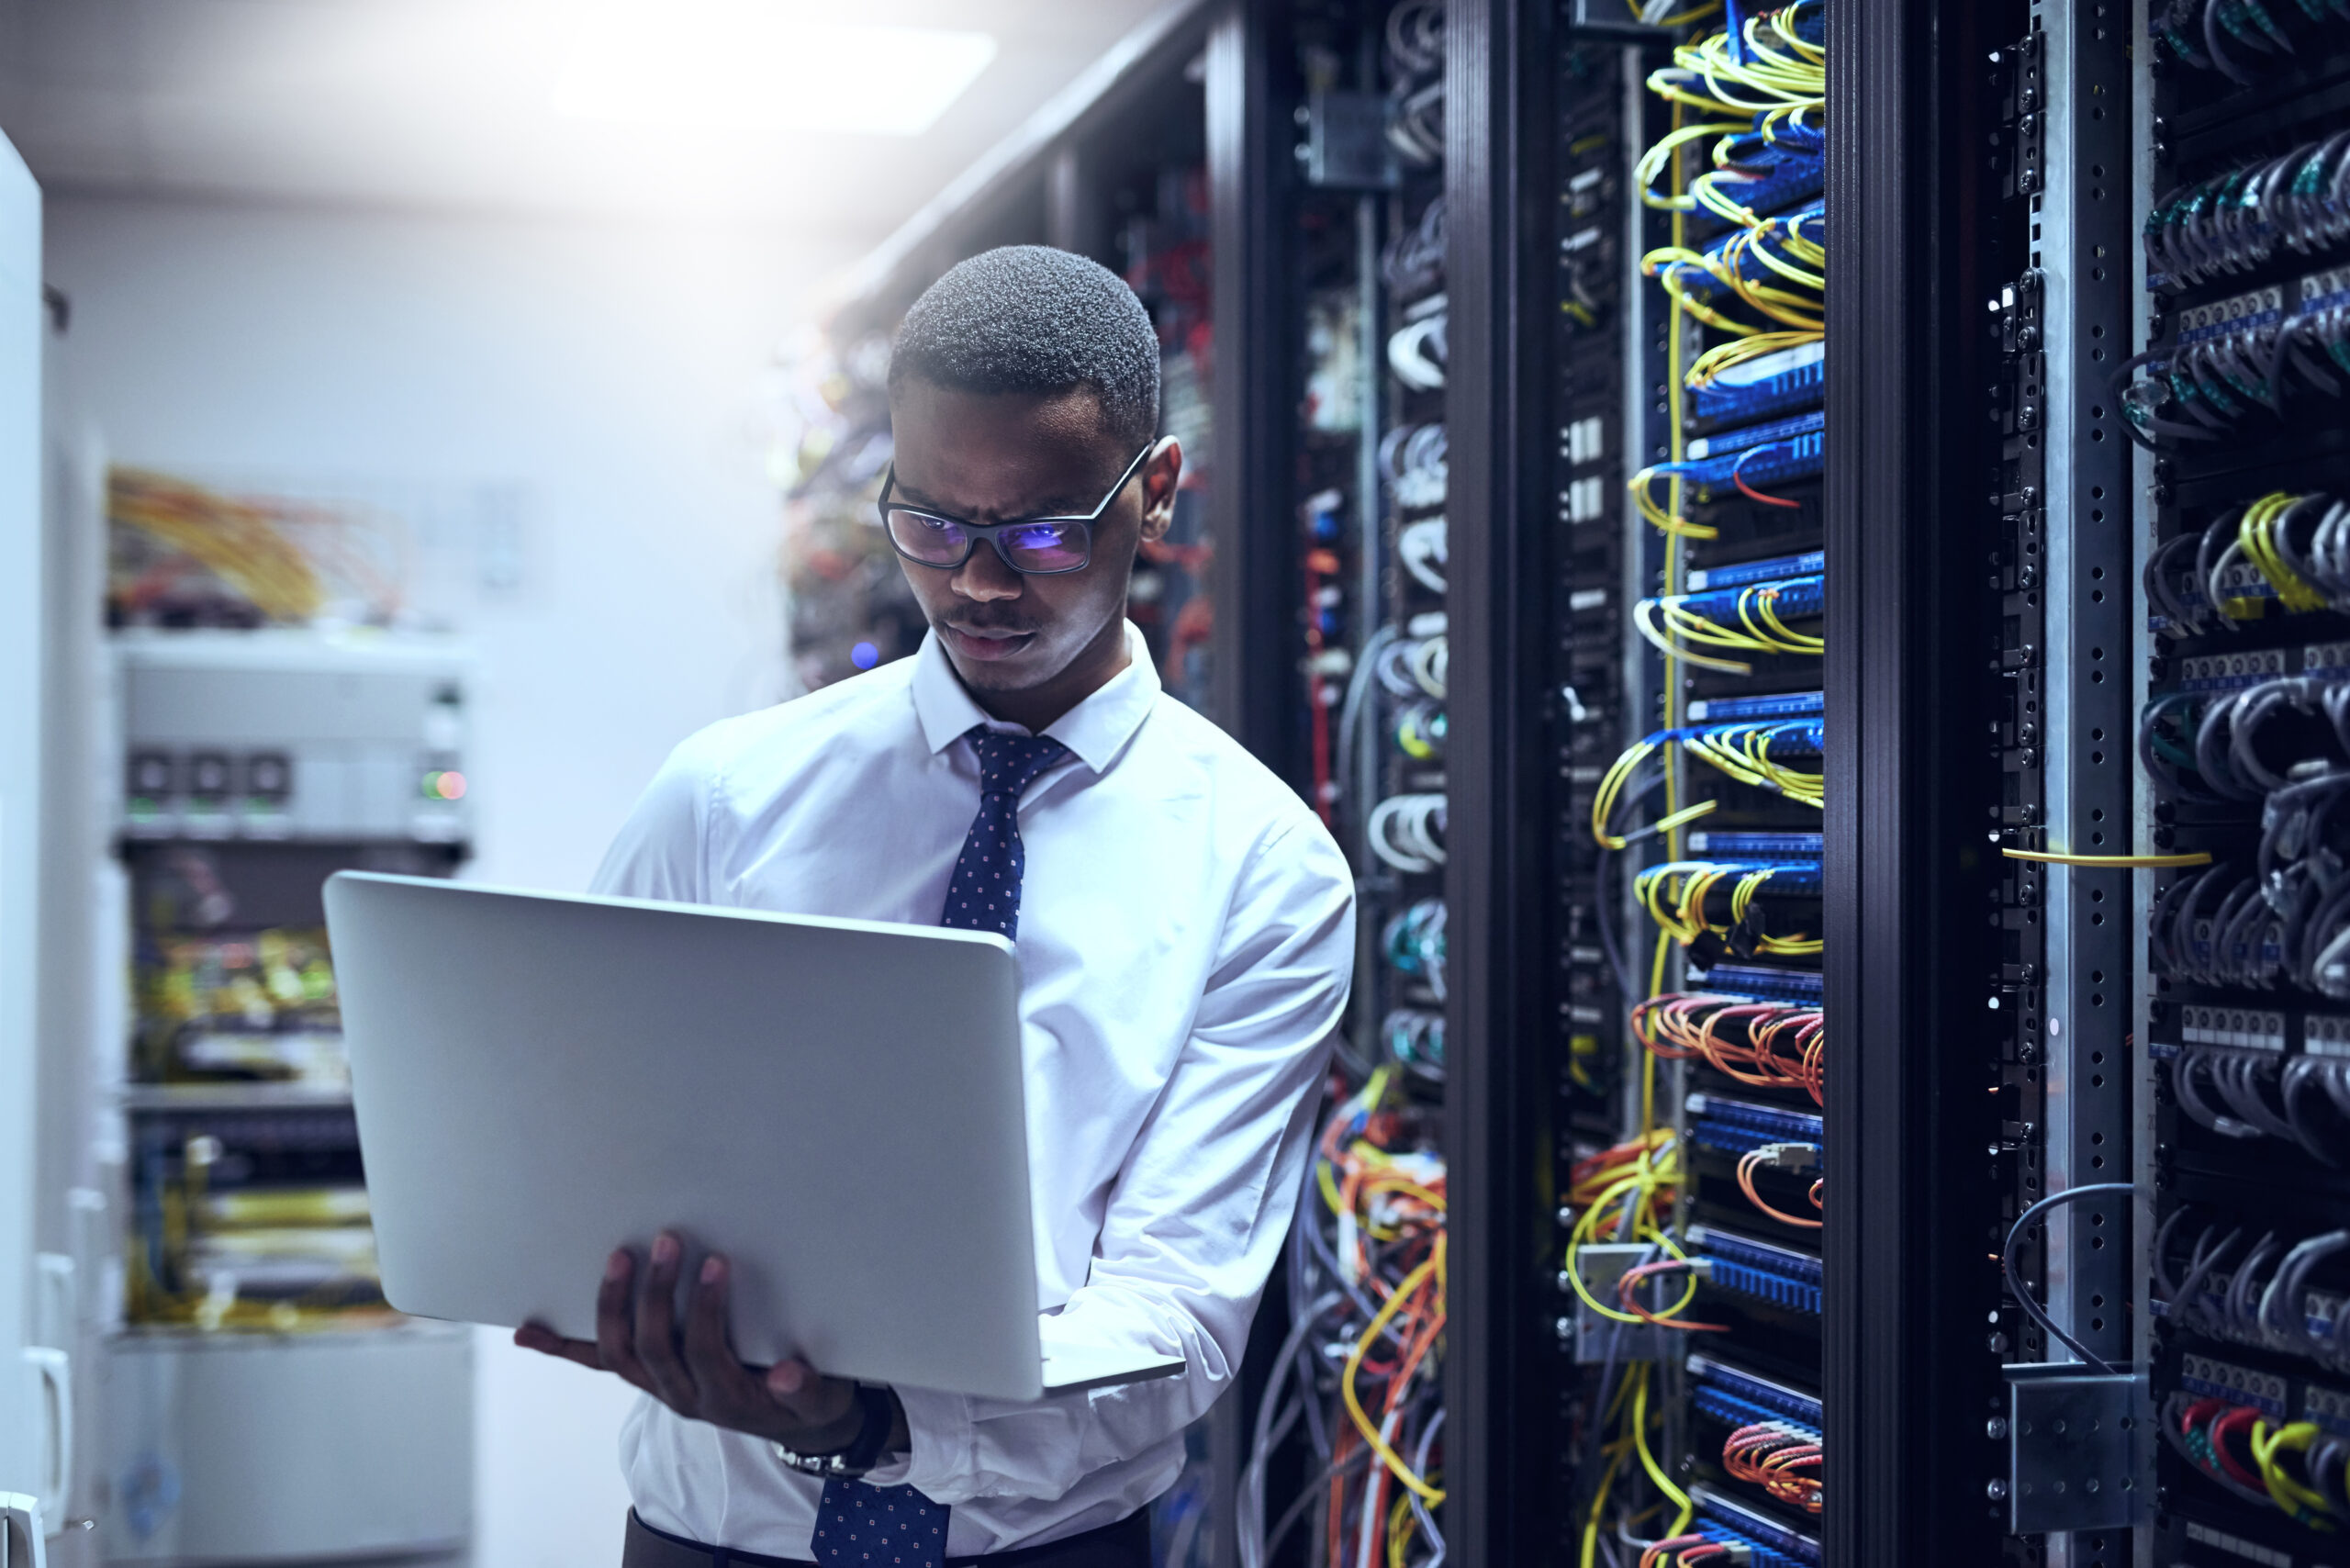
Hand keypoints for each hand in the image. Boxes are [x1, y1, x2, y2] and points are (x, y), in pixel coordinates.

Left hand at [514, 1230, 885, 1453]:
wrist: (794, 1421)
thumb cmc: (807, 1398)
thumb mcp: (820, 1400)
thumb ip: (807, 1390)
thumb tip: (788, 1375)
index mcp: (723, 1397)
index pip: (704, 1350)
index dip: (706, 1308)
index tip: (716, 1262)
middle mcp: (682, 1396)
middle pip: (653, 1347)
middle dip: (657, 1293)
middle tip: (668, 1240)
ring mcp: (659, 1387)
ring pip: (619, 1353)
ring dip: (612, 1306)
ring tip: (619, 1257)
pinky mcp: (648, 1376)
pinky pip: (599, 1365)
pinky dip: (563, 1348)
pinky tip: (528, 1333)